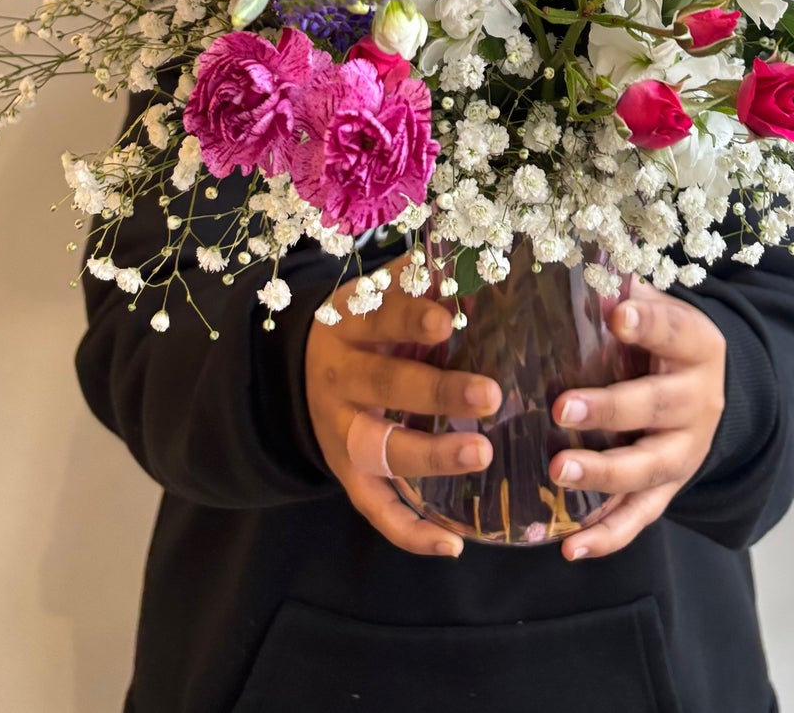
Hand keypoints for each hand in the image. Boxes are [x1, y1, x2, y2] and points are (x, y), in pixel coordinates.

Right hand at [303, 254, 500, 558]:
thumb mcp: (380, 291)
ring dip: (431, 458)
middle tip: (490, 396)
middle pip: (385, 388)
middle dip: (438, 393)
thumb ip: (422, 276)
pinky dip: (410, 532)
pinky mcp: (347, 475)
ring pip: (381, 451)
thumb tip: (486, 247)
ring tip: (481, 457)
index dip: (412, 320)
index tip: (449, 318)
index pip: (381, 319)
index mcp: (352, 325)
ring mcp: (341, 432)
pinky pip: (375, 510)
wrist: (303, 367)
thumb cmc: (370, 321)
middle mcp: (341, 379)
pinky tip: (452, 545)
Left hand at [551, 282, 726, 560]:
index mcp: (696, 346)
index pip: (674, 329)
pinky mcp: (670, 489)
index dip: (648, 322)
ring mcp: (685, 451)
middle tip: (562, 407)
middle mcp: (698, 401)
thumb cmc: (664, 342)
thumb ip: (620, 292)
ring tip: (557, 472)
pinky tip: (571, 547)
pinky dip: (608, 535)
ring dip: (602, 473)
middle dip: (609, 409)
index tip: (616, 311)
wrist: (714, 392)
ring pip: (647, 468)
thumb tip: (557, 261)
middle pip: (656, 406)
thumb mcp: (658, 309)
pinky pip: (640, 516)